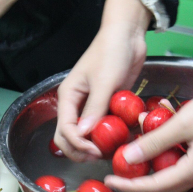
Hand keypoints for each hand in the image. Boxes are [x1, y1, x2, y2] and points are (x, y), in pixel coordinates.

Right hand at [54, 0, 151, 161]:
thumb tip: (84, 134)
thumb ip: (94, 108)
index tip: (95, 151)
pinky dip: (111, 133)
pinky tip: (123, 137)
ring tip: (112, 148)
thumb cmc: (111, 52)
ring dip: (97, 144)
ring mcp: (92, 104)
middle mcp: (77, 103)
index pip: (65, 128)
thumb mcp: (103, 81)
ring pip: (88, 133)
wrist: (127, 35)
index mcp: (69, 96)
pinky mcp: (108, 104)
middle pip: (70, 135)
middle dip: (81, 149)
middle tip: (100, 155)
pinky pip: (105, 124)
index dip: (77, 144)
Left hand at [104, 47, 192, 191]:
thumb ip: (154, 142)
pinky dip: (162, 162)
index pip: (153, 186)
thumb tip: (127, 157)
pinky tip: (152, 146)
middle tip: (116, 172)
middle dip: (136, 182)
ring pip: (169, 178)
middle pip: (161, 188)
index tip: (110, 177)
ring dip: (149, 172)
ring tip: (130, 159)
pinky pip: (178, 167)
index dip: (130, 184)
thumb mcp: (182, 123)